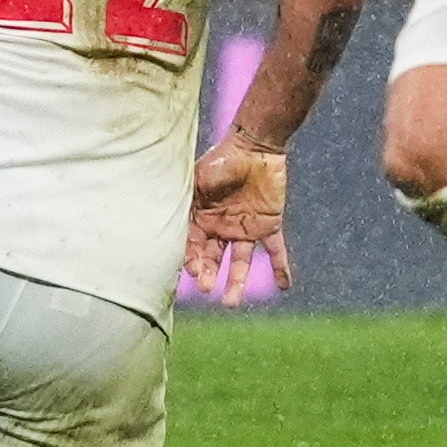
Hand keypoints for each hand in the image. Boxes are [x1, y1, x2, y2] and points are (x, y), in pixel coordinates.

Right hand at [185, 137, 291, 302]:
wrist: (255, 144)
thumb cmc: (221, 160)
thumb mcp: (197, 181)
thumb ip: (185, 201)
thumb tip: (162, 219)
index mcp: (202, 219)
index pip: (194, 247)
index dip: (192, 260)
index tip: (193, 272)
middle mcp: (221, 228)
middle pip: (214, 258)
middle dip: (209, 274)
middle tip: (207, 288)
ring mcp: (245, 228)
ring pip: (241, 262)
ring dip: (237, 282)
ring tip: (231, 302)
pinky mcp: (269, 225)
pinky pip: (276, 250)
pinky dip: (281, 267)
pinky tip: (285, 286)